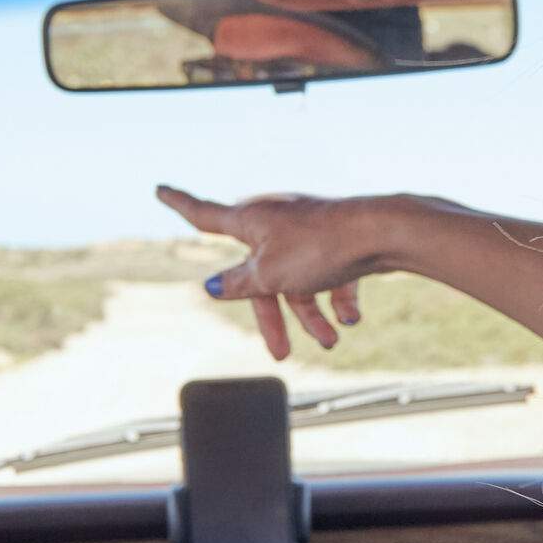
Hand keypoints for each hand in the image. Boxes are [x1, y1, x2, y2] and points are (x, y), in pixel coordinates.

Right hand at [156, 184, 410, 359]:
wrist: (384, 232)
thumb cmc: (321, 248)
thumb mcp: (271, 275)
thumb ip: (240, 284)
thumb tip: (214, 286)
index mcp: (250, 220)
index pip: (203, 215)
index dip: (179, 204)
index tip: (159, 188)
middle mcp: (275, 221)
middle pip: (260, 275)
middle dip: (273, 317)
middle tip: (282, 354)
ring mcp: (307, 230)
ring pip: (299, 281)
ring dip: (313, 315)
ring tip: (331, 340)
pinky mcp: (336, 239)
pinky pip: (327, 274)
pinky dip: (337, 297)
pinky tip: (351, 317)